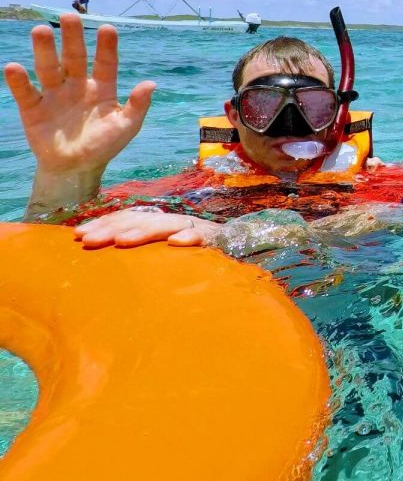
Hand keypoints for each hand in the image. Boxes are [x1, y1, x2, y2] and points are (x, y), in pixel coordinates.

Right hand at [5, 13, 154, 176]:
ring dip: (44, 50)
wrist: (75, 168)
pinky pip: (25, 92)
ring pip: (49, 68)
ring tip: (41, 30)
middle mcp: (77, 85)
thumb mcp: (126, 127)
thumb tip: (151, 84)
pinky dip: (19, 80)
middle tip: (69, 15)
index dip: (106, 46)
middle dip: (72, 37)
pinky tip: (14, 67)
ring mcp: (54, 94)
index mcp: (102, 87)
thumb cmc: (104, 145)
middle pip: (74, 57)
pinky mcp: (33, 108)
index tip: (107, 28)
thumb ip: (137, 106)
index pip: (106, 62)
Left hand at [74, 208, 220, 247]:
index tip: (77, 235)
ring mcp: (197, 229)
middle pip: (142, 220)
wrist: (245, 250)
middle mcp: (176, 223)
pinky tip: (177, 243)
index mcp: (162, 225)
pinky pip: (204, 237)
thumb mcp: (166, 257)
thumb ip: (145, 256)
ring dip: (144, 232)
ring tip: (121, 241)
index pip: (130, 218)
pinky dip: (191, 237)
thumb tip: (108, 260)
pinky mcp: (218, 240)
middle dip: (112, 228)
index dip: (105, 224)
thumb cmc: (198, 261)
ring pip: (167, 225)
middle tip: (87, 240)